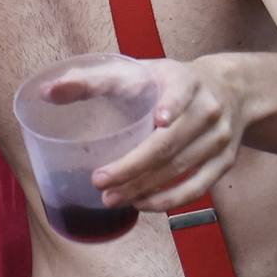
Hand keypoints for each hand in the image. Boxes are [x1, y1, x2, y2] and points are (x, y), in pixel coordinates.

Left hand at [81, 57, 248, 210]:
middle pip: (171, 142)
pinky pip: (197, 187)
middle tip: (99, 181)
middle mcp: (208, 108)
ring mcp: (219, 137)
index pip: (180, 91)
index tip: (159, 119)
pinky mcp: (224, 161)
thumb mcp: (137, 71)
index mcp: (185, 80)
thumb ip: (91, 80)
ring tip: (110, 198)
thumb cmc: (167, 83)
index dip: (172, 104)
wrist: (230, 90)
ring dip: (144, 187)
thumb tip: (46, 91)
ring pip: (181, 168)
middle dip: (133, 166)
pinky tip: (142, 204)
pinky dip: (168, 200)